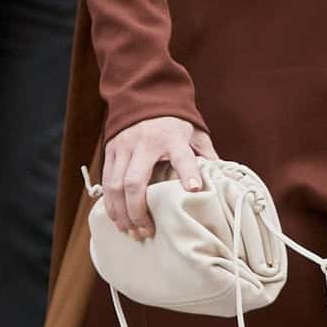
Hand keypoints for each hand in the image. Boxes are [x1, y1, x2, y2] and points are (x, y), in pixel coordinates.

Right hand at [101, 117, 215, 243]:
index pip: (182, 155)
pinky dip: (110, 204)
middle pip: (135, 182)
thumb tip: (221, 179)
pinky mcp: (111, 150)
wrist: (143, 96)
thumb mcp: (195, 132)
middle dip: (138, 211)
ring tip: (131, 231)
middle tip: (147, 231)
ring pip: (116, 185)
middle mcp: (144, 142)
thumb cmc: (174, 121)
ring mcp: (124, 146)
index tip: (193, 190)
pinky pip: (106, 181)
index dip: (188, 173)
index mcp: (172, 137)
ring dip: (121, 213)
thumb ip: (206, 154)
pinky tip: (118, 219)